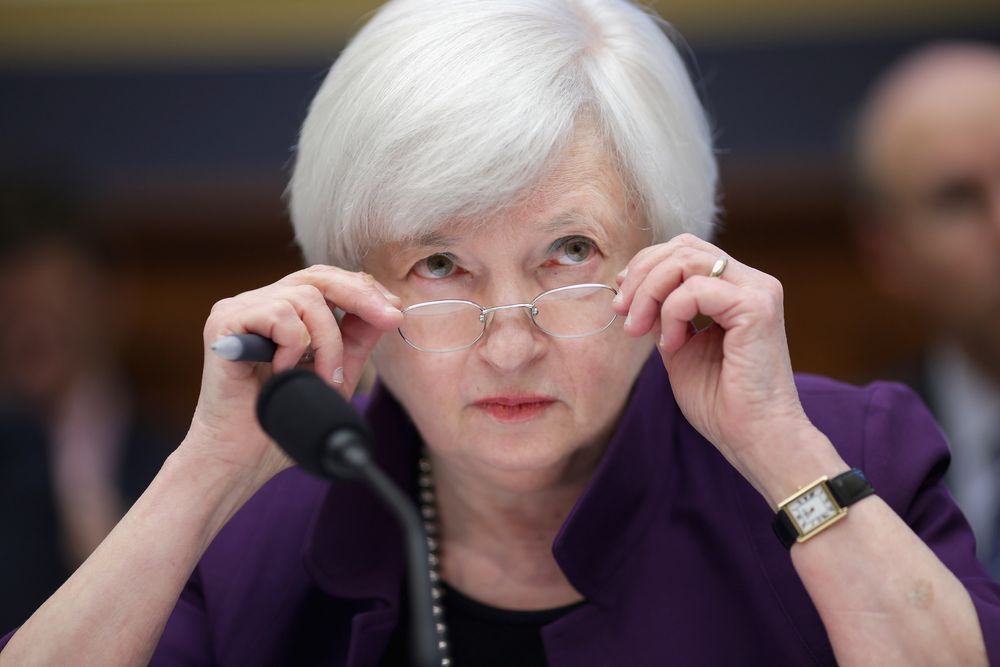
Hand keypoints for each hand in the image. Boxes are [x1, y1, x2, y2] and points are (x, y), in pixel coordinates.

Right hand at [181, 265, 402, 490]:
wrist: (243, 457)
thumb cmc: (281, 421)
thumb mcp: (334, 375)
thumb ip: (355, 341)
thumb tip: (387, 310)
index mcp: (282, 310)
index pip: (327, 281)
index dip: (364, 290)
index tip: (395, 310)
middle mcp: (259, 302)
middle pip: (318, 276)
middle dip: (361, 296)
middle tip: (389, 319)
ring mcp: (239, 309)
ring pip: (305, 297)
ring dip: (327, 342)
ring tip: (324, 379)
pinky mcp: (223, 322)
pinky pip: (278, 315)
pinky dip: (294, 345)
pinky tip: (284, 371)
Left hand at [614, 234, 823, 495]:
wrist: (754, 438)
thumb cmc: (721, 403)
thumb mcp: (679, 348)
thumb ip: (664, 315)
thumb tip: (633, 289)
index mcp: (736, 289)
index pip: (685, 250)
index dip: (645, 267)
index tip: (621, 300)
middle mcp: (752, 282)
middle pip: (683, 246)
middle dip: (641, 274)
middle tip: (623, 313)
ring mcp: (758, 291)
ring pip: (686, 259)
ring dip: (649, 292)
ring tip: (640, 330)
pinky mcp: (757, 307)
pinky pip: (695, 289)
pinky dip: (671, 313)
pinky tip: (672, 345)